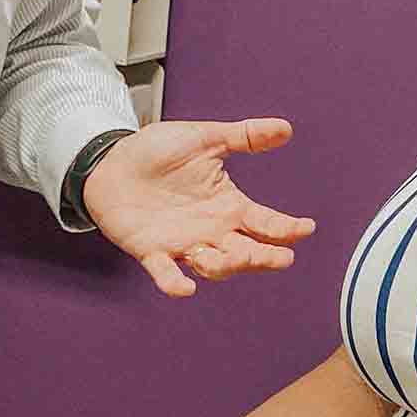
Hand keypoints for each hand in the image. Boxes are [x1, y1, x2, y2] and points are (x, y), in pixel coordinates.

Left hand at [83, 118, 316, 297]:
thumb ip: (244, 136)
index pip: (264, 222)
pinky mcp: (151, 250)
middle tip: (282, 257)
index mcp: (227, 205)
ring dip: (227, 265)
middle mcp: (210, 230)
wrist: (111, 161)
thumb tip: (285, 128)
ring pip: (213, 266)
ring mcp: (182, 243)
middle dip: (264, 256)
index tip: (305, 228)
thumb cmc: (158, 151)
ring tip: (238, 256)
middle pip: (246, 251)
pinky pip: (165, 272)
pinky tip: (185, 288)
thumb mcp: (205, 138)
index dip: (286, 228)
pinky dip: (174, 283)